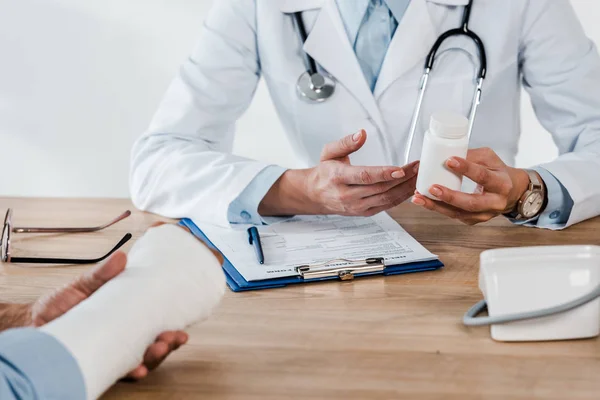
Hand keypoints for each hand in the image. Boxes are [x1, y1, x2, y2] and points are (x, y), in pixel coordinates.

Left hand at [31, 247, 188, 380]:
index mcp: (126, 317)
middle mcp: (123, 337)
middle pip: (154, 345)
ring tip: (158, 348)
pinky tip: (137, 368)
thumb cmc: (59, 303)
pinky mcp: (98, 362)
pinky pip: (119, 371)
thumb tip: (121, 257)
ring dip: (154, 357)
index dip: (172, 329)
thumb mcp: (84, 284)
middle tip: (172, 337)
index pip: (155, 324)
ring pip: (142, 360)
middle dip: (169, 344)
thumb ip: (103, 273)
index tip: (182, 328)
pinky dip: (130, 371)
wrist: (33, 321)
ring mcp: (111, 351)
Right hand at [259, 130, 419, 216]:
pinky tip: (411, 187)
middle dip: (402, 178)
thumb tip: (361, 134)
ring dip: (406, 188)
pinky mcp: (365, 212)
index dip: (384, 173)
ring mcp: (357, 206)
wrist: (315, 195)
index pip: (365, 176)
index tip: (401, 169)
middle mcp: (348, 195)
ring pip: (386, 199)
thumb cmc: (325, 172)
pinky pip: (387, 205)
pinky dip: (401, 197)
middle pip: (380, 188)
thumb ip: (346, 143)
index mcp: (338, 178)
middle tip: (418, 167)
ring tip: (419, 176)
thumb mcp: (329, 152)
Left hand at [411, 147, 530, 224]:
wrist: (510, 193)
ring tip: (419, 197)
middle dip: (450, 196)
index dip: (466, 168)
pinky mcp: (473, 220)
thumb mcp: (490, 158)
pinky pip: (453, 215)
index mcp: (502, 183)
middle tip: (432, 187)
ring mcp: (483, 214)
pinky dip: (437, 208)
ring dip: (436, 206)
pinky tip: (424, 201)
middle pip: (471, 202)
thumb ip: (471, 155)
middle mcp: (494, 202)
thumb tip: (447, 154)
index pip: (483, 176)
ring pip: (458, 213)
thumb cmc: (497, 173)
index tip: (449, 161)